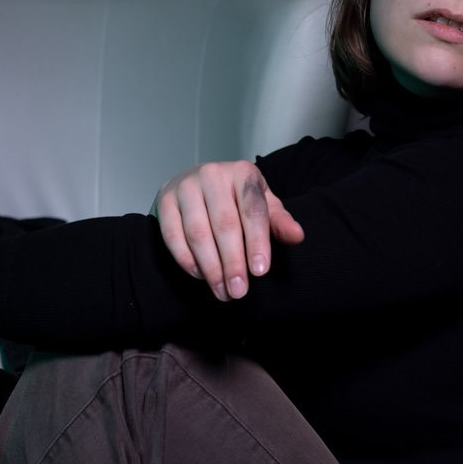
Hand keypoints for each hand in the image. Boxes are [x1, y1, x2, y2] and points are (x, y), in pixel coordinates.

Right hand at [152, 160, 303, 299]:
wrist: (197, 182)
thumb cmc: (235, 198)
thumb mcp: (262, 203)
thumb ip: (278, 221)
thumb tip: (297, 236)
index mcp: (242, 172)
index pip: (252, 211)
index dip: (257, 242)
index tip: (260, 271)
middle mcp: (212, 174)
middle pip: (225, 225)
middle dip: (233, 262)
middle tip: (238, 291)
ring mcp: (185, 186)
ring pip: (198, 233)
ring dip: (210, 268)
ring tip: (221, 291)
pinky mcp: (165, 200)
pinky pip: (173, 236)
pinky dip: (187, 260)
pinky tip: (201, 276)